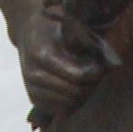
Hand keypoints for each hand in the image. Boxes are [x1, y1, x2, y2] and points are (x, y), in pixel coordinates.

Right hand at [14, 5, 103, 120]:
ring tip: (89, 81)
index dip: (95, 74)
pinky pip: (60, 110)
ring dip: (83, 95)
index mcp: (43, 54)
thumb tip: (104, 54)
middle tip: (98, 74)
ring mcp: (32, 88)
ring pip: (68, 104)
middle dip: (91, 85)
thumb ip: (83, 38)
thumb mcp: (66, 22)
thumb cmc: (52, 24)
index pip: (78, 75)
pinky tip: (77, 88)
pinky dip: (72, 102)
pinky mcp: (34, 98)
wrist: (27, 31)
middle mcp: (34, 74)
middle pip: (74, 92)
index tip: (102, 66)